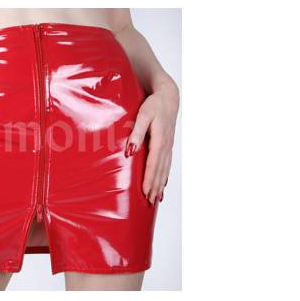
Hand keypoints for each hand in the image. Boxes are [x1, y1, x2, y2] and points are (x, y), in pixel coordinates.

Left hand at [126, 79, 178, 203]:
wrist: (168, 97)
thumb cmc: (153, 105)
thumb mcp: (143, 116)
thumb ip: (136, 133)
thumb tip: (130, 151)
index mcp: (160, 140)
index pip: (153, 164)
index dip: (149, 179)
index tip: (145, 193)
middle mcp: (166, 146)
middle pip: (160, 171)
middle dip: (155, 187)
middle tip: (149, 202)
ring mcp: (169, 147)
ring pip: (165, 170)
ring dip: (160, 185)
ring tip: (156, 200)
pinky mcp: (168, 146)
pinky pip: (167, 165)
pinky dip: (165, 177)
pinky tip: (162, 186)